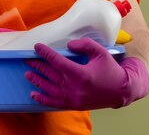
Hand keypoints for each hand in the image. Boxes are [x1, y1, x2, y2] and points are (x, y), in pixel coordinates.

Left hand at [25, 38, 148, 109]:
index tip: (37, 47)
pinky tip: (33, 94)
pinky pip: (54, 103)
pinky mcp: (73, 105)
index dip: (45, 53)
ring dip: (37, 80)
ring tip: (27, 73)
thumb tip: (68, 45)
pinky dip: (42, 99)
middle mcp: (74, 87)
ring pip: (49, 89)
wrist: (121, 91)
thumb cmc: (110, 70)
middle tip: (28, 59)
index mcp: (81, 74)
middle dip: (38, 66)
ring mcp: (73, 98)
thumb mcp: (100, 52)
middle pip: (50, 75)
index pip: (57, 61)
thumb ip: (84, 45)